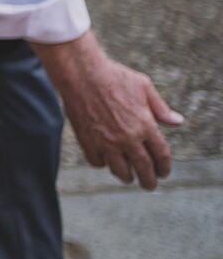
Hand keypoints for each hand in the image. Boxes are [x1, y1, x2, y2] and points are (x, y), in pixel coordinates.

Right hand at [35, 33, 181, 189]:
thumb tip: (178, 122)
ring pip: (120, 171)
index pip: (161, 156)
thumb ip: (161, 108)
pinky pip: (98, 162)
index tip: (163, 173)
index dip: (164, 167)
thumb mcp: (144, 87)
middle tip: (149, 185)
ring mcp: (106, 141)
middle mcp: (127, 138)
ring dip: (126, 176)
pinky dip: (103, 163)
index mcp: (145, 126)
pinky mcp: (88, 141)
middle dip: (149, 181)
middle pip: (144, 169)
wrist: (81, 74)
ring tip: (128, 176)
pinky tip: (105, 158)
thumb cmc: (114, 76)